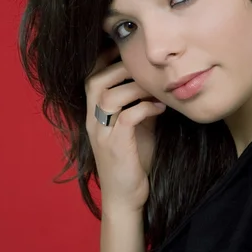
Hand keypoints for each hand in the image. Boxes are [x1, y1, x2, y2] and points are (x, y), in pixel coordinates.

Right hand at [85, 47, 165, 214]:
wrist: (126, 198)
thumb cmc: (133, 161)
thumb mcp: (136, 128)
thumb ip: (139, 105)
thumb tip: (157, 83)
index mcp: (95, 115)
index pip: (91, 77)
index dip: (106, 61)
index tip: (129, 52)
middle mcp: (93, 122)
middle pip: (95, 81)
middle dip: (120, 68)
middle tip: (145, 68)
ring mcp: (102, 134)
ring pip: (109, 96)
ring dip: (136, 87)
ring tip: (156, 88)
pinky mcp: (116, 147)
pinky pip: (127, 117)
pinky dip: (145, 108)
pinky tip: (160, 108)